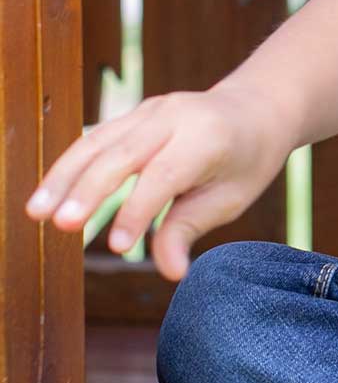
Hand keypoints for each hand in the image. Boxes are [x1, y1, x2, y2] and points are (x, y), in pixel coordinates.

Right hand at [23, 85, 293, 281]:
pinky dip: (69, 166)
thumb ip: (191, 228)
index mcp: (208, 136)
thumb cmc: (246, 160)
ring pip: (99, 141)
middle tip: (61, 226)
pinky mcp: (134, 113)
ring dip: (64, 176)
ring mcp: (151, 109)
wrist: (257, 109)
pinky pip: (96, 139)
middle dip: (89, 190)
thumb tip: (171, 273)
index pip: (164, 174)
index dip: (138, 210)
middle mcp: (176, 116)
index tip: (117, 248)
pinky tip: (47, 196)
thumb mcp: (232, 197)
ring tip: (35, 213)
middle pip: (123, 153)